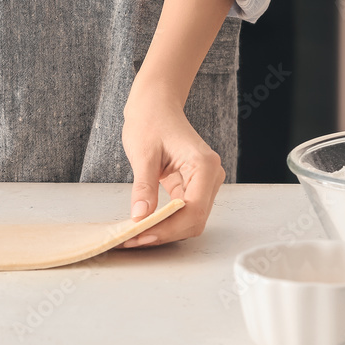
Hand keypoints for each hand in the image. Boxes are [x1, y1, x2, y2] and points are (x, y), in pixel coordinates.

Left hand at [120, 79, 224, 247]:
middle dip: (165, 233)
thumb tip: (140, 217)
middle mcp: (211, 176)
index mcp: (204, 165)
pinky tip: (143, 225)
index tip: (140, 235)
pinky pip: (182, 212)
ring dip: (164, 230)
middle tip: (132, 240)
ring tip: (134, 235)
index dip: (167, 229)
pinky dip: (164, 221)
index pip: (193, 210)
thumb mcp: (143, 153)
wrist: (155, 104)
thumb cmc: (150, 120)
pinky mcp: (192, 186)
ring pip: (190, 220)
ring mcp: (204, 183)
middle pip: (194, 220)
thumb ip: (144, 186)